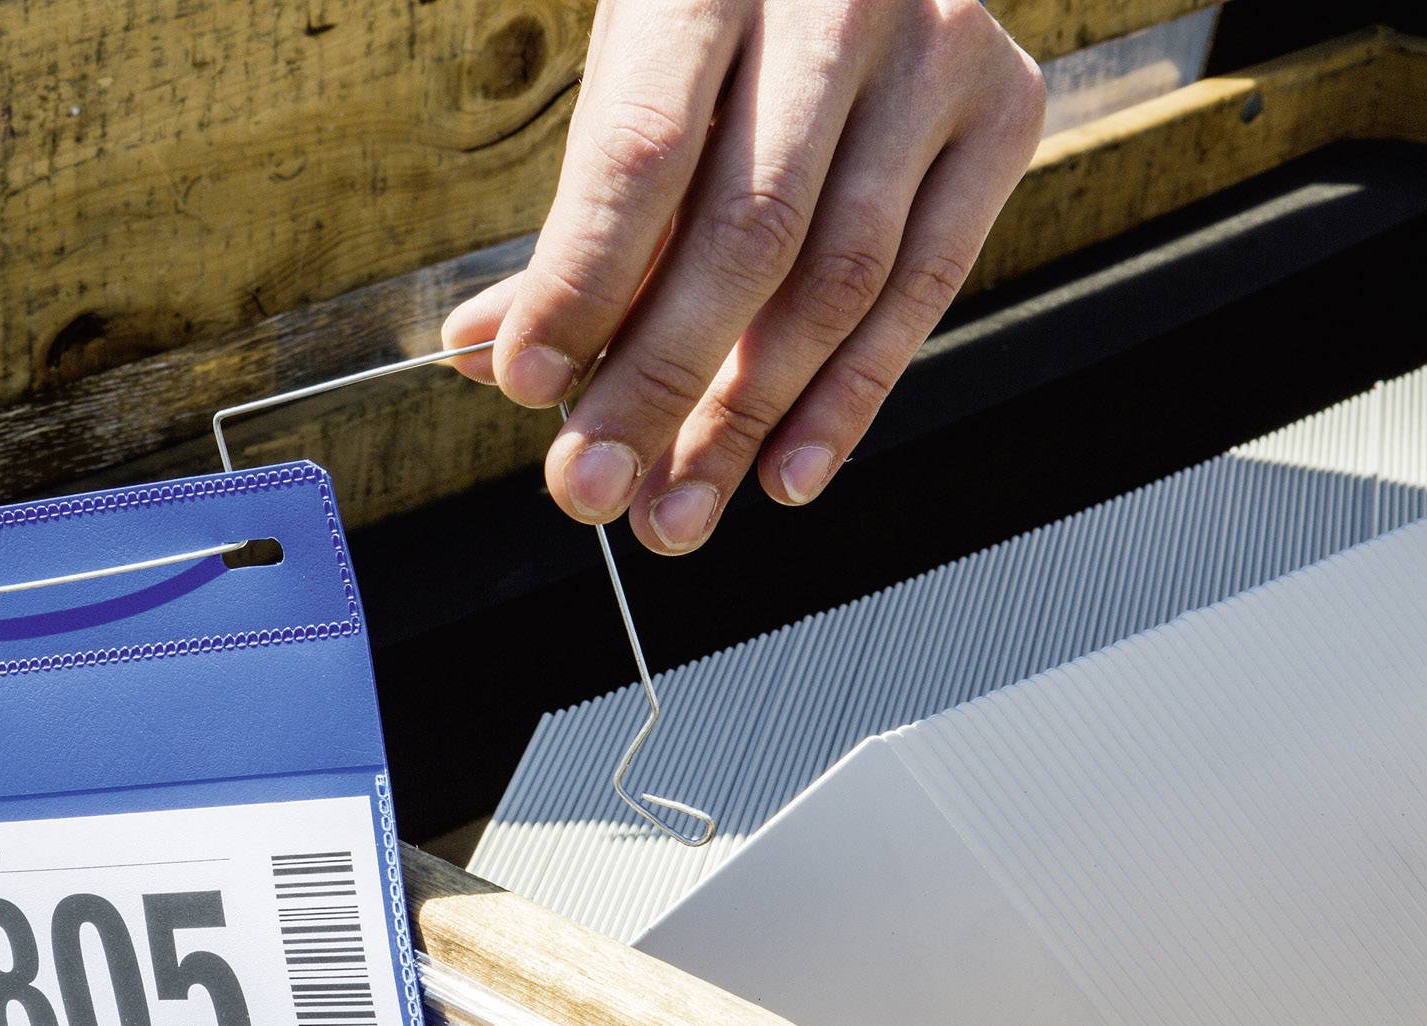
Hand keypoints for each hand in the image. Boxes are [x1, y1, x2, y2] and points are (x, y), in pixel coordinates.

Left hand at [446, 0, 1043, 552]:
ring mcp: (936, 52)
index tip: (529, 389)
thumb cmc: (721, 14)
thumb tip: (488, 353)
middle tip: (594, 489)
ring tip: (676, 508)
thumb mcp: (631, 81)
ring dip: (749, 420)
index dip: (582, 284)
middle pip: (745, 234)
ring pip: (841, 278)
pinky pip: (925, 288)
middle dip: (660, 385)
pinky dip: (850, 398)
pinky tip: (786, 470)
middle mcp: (836, 3)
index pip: (639, 157)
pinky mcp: (1005, 108)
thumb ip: (578, 222)